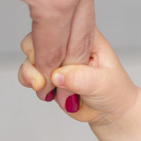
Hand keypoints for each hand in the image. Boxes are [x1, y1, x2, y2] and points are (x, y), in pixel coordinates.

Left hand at [0, 0, 100, 108]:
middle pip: (79, 34)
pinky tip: (63, 1)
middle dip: (68, 60)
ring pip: (87, 6)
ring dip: (74, 28)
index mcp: (56, 0)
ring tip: (63, 47)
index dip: (47, 74)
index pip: (53, 49)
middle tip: (63, 85)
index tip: (47, 96)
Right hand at [18, 29, 134, 124]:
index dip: (52, 47)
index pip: (59, 30)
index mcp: (84, 36)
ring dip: (33, 76)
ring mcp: (55, 59)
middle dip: (38, 62)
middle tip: (49, 81)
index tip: (57, 68)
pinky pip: (27, 74)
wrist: (109, 111)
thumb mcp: (103, 83)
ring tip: (49, 90)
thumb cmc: (113, 91)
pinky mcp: (46, 74)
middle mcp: (66, 44)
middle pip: (37, 40)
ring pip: (29, 57)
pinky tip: (46, 92)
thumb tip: (56, 75)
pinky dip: (31, 83)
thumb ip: (81, 78)